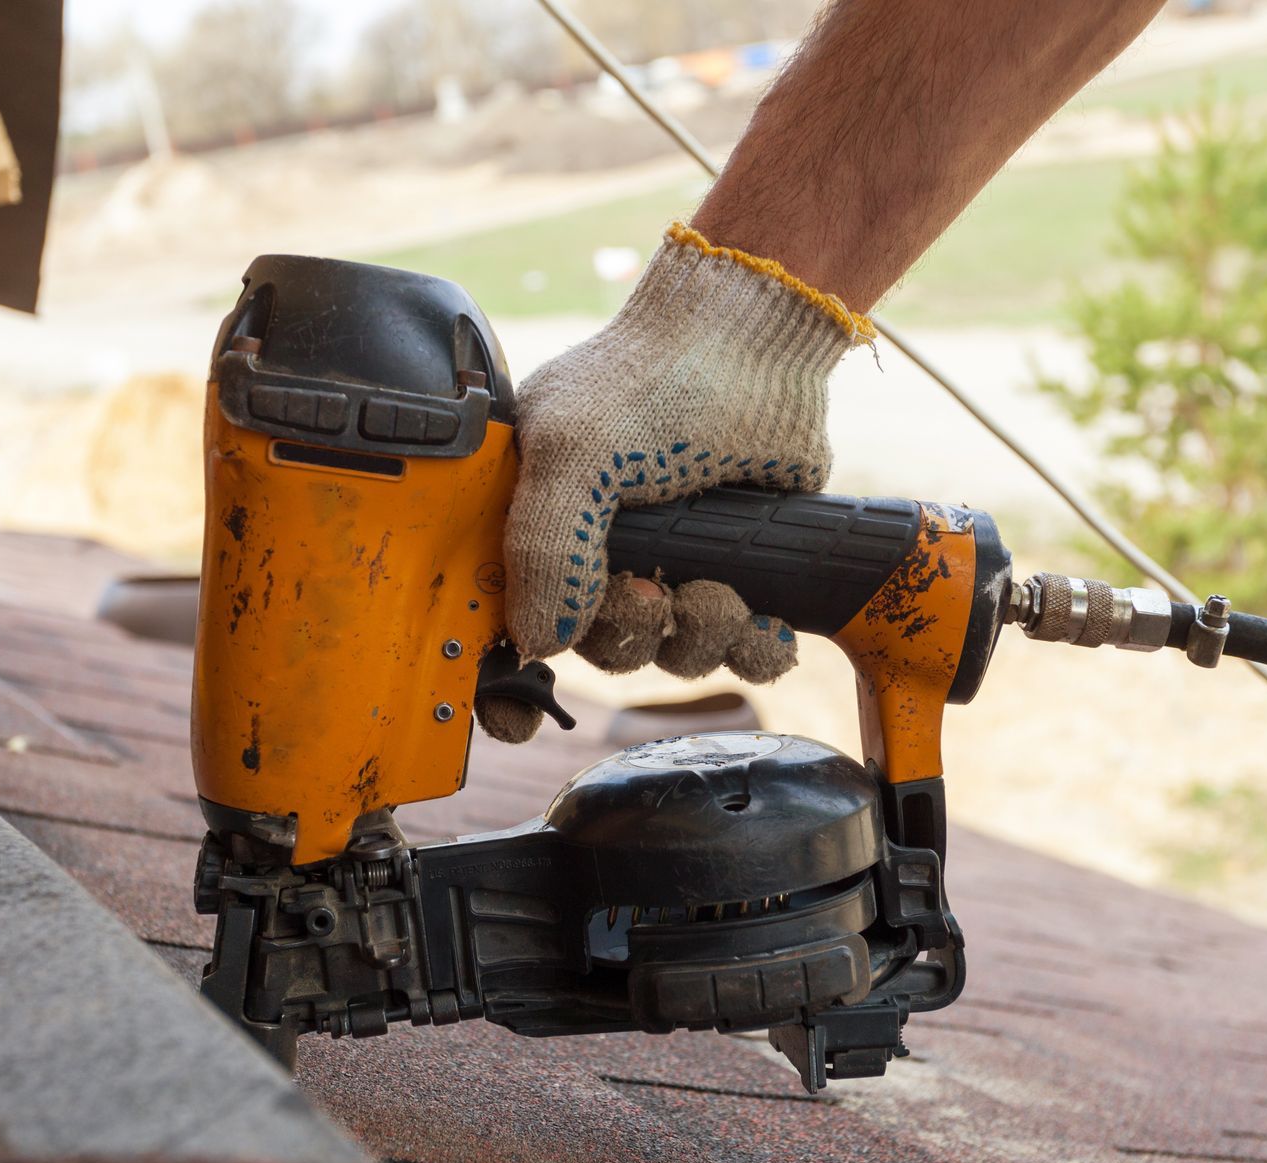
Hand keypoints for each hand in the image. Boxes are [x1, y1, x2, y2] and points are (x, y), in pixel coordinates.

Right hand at [475, 223, 869, 743]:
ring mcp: (670, 561)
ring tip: (716, 588)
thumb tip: (541, 644)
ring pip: (671, 653)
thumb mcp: (572, 452)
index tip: (516, 720)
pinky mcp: (737, 565)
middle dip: (630, 637)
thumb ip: (545, 548)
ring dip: (696, 636)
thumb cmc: (651, 376)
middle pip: (598, 650)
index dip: (504, 682)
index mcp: (533, 523)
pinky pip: (738, 645)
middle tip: (653, 595)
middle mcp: (596, 552)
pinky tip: (763, 623)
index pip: (503, 622)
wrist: (755, 339)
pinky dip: (753, 645)